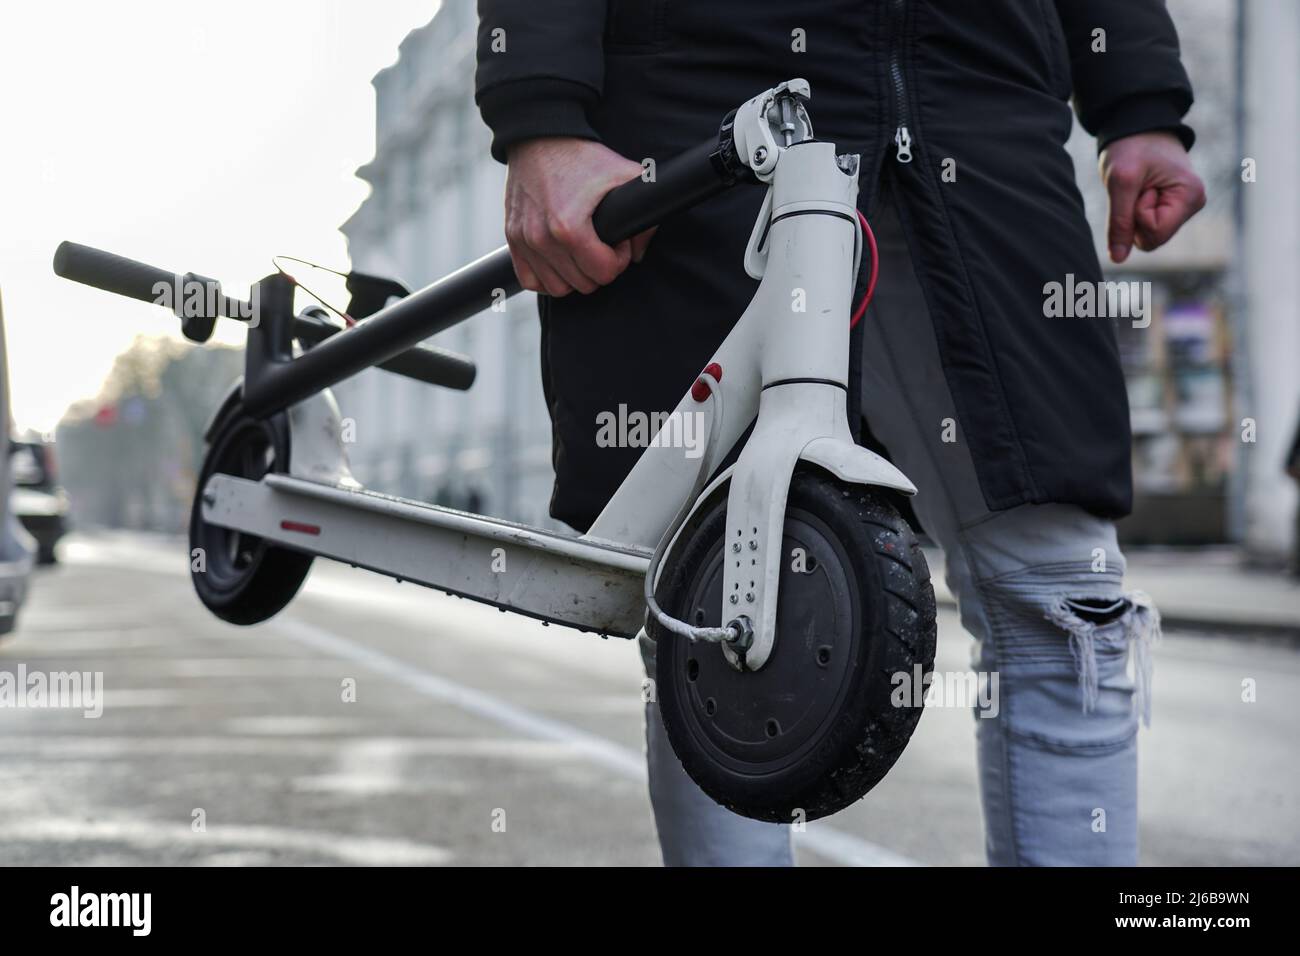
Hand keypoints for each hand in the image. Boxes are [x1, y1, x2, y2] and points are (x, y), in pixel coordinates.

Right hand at [504, 137, 655, 295]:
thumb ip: (644, 216)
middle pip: (583, 284)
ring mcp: (523, 240)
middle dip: (599, 267)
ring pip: (558, 288)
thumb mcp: (624, 176)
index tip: (616, 240)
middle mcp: (541, 238)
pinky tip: (561, 260)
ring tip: (583, 250)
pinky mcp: (511, 239)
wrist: (539, 138)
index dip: (618, 259)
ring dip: (575, 275)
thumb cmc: (582, 157)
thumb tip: (638, 253)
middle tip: (602, 243)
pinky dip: (548, 277)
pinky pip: (531, 280)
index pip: (604, 273)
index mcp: (569, 228)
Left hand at [1100, 131, 1205, 263]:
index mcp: (1190, 197)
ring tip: (1140, 185)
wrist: (1138, 122)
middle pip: (1152, 239)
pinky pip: (1147, 224)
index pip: (1154, 235)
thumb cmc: (1132, 146)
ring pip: (1148, 233)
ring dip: (1134, 213)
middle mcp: (1193, 204)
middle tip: (1138, 187)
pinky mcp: (1172, 205)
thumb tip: (1118, 259)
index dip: (1136, 217)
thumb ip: (1120, 223)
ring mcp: (1184, 206)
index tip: (1139, 189)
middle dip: (1135, 217)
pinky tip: (1142, 188)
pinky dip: (1136, 209)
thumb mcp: (1120, 182)